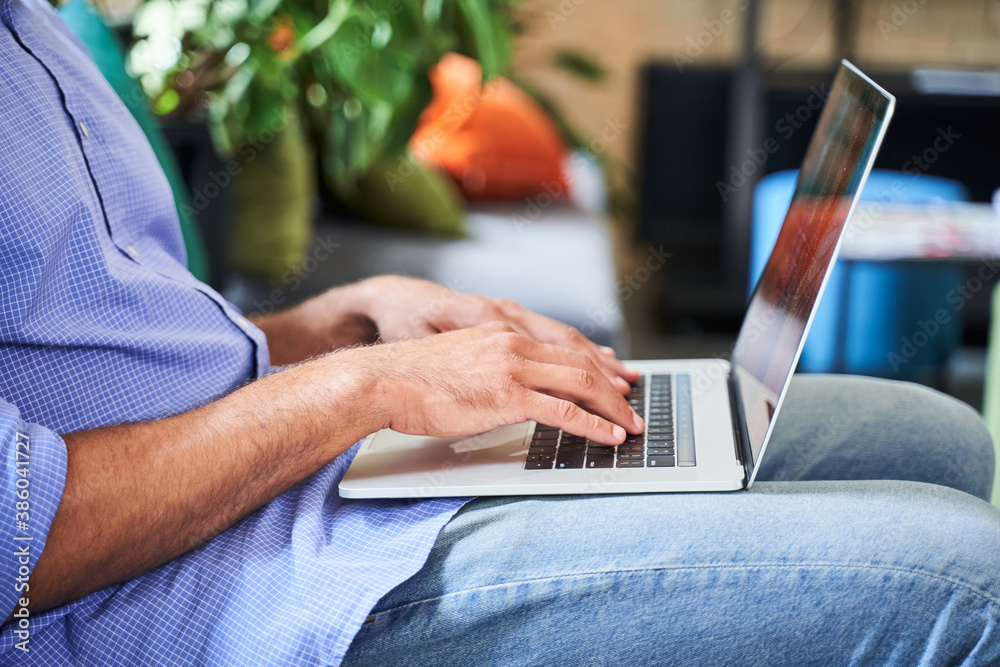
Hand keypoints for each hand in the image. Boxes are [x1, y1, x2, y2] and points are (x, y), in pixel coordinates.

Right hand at [359, 322, 644, 444]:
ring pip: (581, 383)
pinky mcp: (507, 395)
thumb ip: (488, 369)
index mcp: (503, 333)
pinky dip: (592, 425)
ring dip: (612, 407)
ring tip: (629, 425)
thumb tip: (504, 390)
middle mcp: (514, 344)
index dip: (595, 365)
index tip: (614, 381)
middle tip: (632, 406)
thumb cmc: (412, 379)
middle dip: (613, 388)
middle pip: (581, 363)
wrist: (385, 380)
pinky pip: (563, 410)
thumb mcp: (460, 362)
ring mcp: (513, 368)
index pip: (563, 347)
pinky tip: (607, 435)